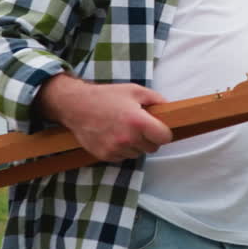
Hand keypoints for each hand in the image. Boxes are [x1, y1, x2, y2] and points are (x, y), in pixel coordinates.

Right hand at [36, 74, 171, 162]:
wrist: (76, 106)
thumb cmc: (107, 96)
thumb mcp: (134, 91)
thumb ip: (156, 99)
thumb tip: (171, 108)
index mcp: (138, 121)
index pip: (164, 138)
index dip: (164, 132)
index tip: (159, 127)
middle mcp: (127, 138)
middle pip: (153, 148)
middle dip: (150, 138)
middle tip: (140, 127)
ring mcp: (115, 149)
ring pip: (138, 154)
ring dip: (136, 145)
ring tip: (125, 129)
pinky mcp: (105, 156)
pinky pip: (123, 157)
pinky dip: (123, 149)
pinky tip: (115, 136)